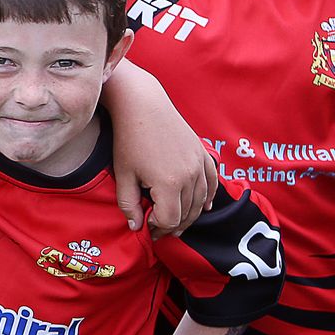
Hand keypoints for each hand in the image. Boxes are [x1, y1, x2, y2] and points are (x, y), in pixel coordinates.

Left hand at [108, 63, 216, 235]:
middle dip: (173, 225)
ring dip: (190, 214)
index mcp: (169, 183)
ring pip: (201, 200)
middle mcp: (189, 175)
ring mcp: (199, 164)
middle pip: (188, 213)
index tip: (147, 226)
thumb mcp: (123, 175)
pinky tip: (204, 205)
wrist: (143, 105)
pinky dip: (209, 196)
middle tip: (159, 230)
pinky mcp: (202, 154)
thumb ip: (128, 204)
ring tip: (176, 222)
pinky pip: (212, 182)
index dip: (157, 228)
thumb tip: (136, 227)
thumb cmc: (128, 139)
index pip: (170, 220)